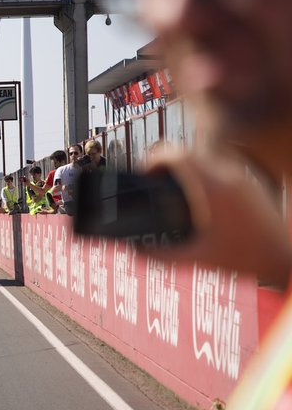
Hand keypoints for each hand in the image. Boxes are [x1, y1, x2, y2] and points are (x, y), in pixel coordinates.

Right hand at [141, 146, 291, 287]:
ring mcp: (242, 177)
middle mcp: (229, 176)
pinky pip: (218, 164)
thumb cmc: (247, 259)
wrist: (285, 258)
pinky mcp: (250, 182)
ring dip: (184, 164)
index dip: (153, 159)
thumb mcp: (196, 258)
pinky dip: (201, 172)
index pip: (177, 154)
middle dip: (165, 160)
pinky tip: (196, 194)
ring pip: (204, 154)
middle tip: (152, 179)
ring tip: (171, 185)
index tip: (143, 173)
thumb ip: (160, 256)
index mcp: (213, 189)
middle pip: (188, 150)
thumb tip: (133, 252)